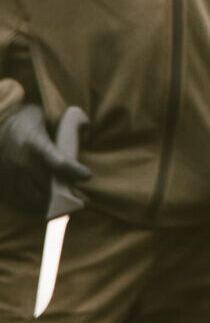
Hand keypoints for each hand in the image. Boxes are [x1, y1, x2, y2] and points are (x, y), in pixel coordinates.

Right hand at [0, 102, 89, 216]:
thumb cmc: (24, 121)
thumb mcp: (42, 116)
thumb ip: (64, 123)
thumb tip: (87, 125)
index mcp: (34, 144)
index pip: (58, 163)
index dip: (74, 172)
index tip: (87, 175)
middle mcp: (21, 162)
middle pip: (48, 187)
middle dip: (68, 196)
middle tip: (84, 200)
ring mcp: (9, 175)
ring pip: (34, 198)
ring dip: (52, 204)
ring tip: (67, 206)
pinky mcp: (2, 183)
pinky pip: (19, 201)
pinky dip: (34, 206)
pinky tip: (47, 205)